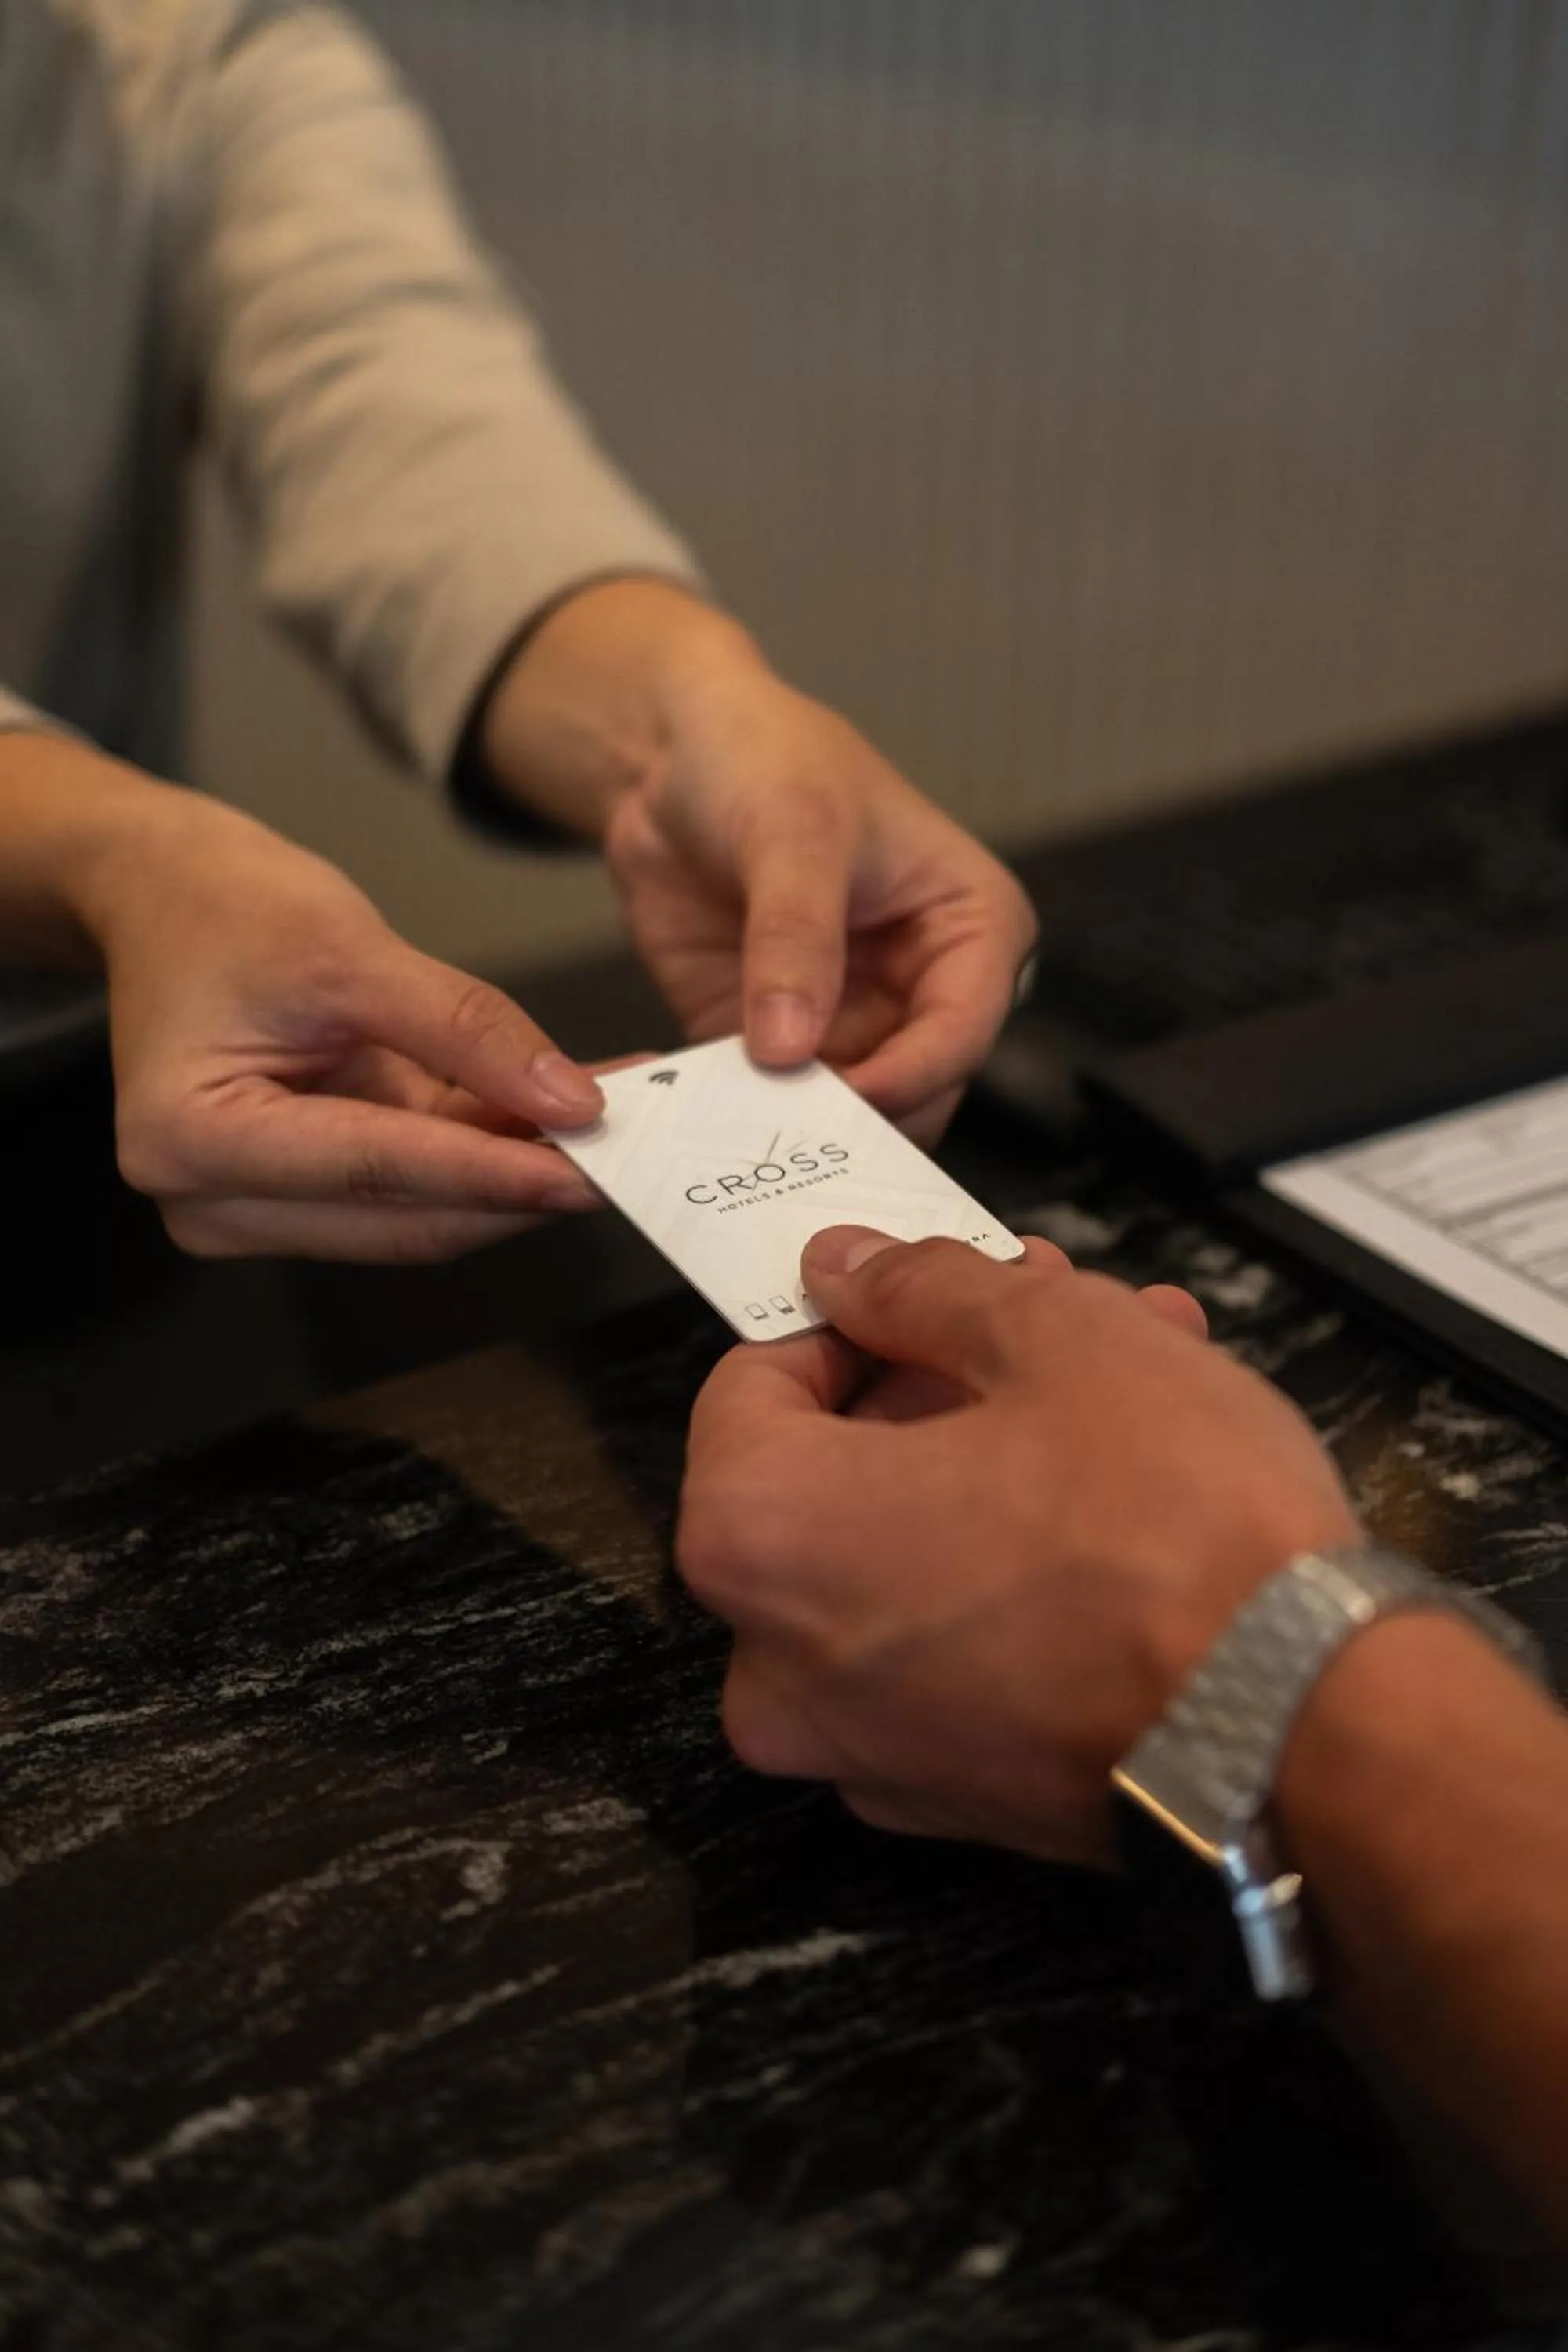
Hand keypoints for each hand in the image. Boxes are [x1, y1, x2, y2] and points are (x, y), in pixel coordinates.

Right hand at [75, 779, 605, 1259]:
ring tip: (609, 1127)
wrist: (166, 897)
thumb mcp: (353, 949)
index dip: (493, 1173)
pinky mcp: (300, 1198)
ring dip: (513, 1175)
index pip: (376, 1168)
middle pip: (404, 1216)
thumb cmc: (223, 908)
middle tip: (628, 1151)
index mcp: (190, 1138)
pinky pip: (412, 1190)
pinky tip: (554, 1124)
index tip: (589, 1169)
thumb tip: (570, 1101)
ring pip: (419, 1216)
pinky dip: (485, 1159)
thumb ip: (466, 1030)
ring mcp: (251, 1209)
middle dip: (519, 1184)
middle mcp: (210, 1199)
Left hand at [481, 581, 1036, 1139]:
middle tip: (795, 1137)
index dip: (912, 1074)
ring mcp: (850, 1025)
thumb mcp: (791, 829)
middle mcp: (922, 990)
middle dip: (857, 1121)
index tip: (849, 1097)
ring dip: (795, 1129)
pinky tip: (701, 1121)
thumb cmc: (766, 757)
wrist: (673, 757)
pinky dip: (738, 1120)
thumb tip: (791, 1043)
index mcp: (971, 928)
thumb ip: (794, 936)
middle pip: (916, 1095)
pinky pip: (768, 1107)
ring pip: (845, 1118)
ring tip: (744, 1133)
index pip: (964, 1029)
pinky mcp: (777, 1048)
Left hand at [678, 1227, 1358, 1861]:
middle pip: (838, 1469)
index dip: (855, 1319)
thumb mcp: (1054, 1339)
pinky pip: (954, 1642)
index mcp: (760, 1534)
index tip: (933, 1290)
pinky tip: (1132, 1494)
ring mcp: (865, 1746)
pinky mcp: (956, 1794)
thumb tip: (848, 1268)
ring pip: (910, 1551)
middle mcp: (778, 1663)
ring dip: (1010, 1453)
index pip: (753, 1385)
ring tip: (1138, 1374)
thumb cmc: (1177, 1536)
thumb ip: (923, 1288)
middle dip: (956, 1374)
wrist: (1311, 1738)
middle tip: (1059, 1311)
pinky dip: (1019, 1564)